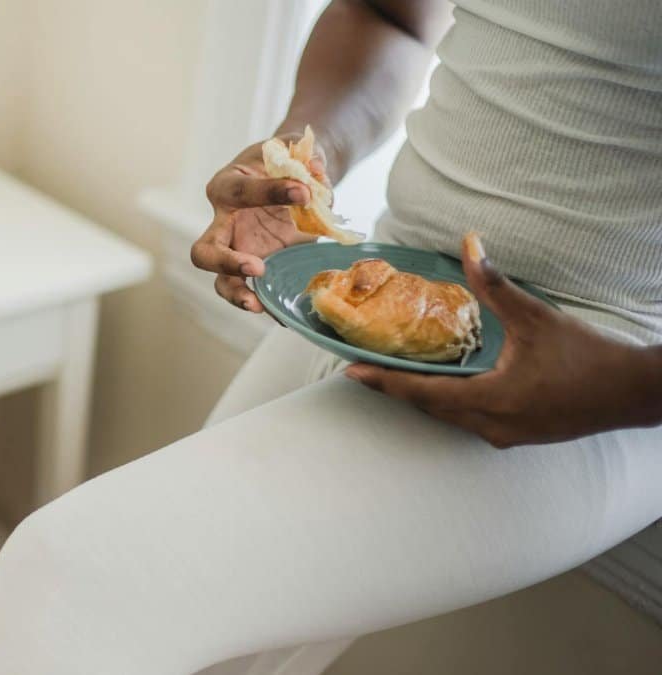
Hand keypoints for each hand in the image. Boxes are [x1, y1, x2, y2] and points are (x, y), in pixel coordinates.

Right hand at [191, 132, 325, 312]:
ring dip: (236, 294)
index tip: (305, 192)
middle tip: (256, 267)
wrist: (293, 178)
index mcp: (226, 187)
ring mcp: (237, 251)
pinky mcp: (256, 267)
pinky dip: (268, 304)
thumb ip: (304, 157)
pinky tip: (284, 315)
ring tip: (257, 304)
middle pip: (205, 251)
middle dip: (224, 262)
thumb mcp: (292, 149)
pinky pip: (254, 290)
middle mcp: (223, 223)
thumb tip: (314, 171)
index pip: (239, 192)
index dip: (270, 191)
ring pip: (221, 281)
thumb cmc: (282, 161)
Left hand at [345, 234, 661, 447]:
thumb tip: (470, 244)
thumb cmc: (587, 356)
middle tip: (360, 370)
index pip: (422, 392)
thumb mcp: (535, 317)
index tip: (350, 372)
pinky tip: (437, 387)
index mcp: (490, 400)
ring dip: (419, 398)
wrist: (632, 393)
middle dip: (393, 389)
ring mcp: (504, 436)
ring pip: (447, 418)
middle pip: (428, 408)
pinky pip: (467, 421)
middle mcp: (491, 426)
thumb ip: (496, 284)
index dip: (384, 381)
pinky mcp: (516, 436)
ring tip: (389, 377)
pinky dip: (446, 404)